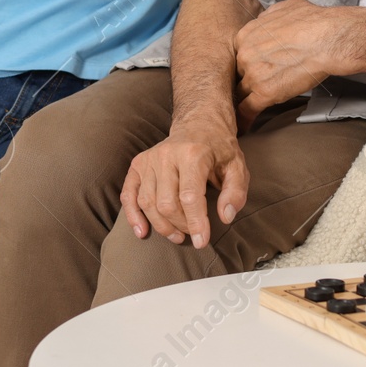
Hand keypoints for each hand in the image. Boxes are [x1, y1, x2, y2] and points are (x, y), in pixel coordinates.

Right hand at [120, 120, 247, 248]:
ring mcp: (149, 159)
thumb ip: (235, 192)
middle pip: (166, 203)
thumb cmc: (219, 149)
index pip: (190, 196)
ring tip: (177, 234)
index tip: (201, 242)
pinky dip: (132, 215)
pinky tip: (142, 231)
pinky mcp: (138, 164)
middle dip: (181, 225)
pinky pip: (128, 194)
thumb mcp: (237, 166)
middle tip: (194, 232)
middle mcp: (166, 155)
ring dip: (162, 225)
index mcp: (193, 154)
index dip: (196, 223)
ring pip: (147, 202)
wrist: (199, 123)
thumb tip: (225, 217)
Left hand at [233, 0, 352, 127]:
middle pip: (239, 73)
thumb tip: (269, 21)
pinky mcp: (264, 94)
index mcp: (246, 35)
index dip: (246, 64)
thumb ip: (269, 18)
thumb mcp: (284, 9)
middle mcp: (244, 55)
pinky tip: (243, 128)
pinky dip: (245, 120)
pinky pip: (247, 110)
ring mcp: (253, 75)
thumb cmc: (312, 21)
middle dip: (246, 80)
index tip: (251, 70)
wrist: (327, 38)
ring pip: (241, 93)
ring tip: (242, 111)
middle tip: (254, 87)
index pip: (239, 55)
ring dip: (244, 100)